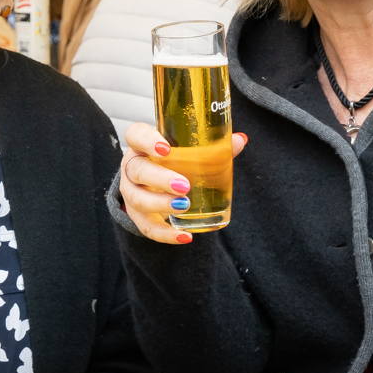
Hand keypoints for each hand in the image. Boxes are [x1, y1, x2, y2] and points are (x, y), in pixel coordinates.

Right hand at [119, 122, 246, 244]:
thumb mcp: (185, 150)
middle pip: (137, 170)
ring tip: (185, 206)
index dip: (147, 140)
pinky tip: (184, 236)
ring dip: (161, 204)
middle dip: (160, 179)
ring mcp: (132, 192)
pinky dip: (165, 234)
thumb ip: (211, 146)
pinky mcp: (137, 215)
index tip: (165, 148)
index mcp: (141, 145)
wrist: (153, 184)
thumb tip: (241, 139)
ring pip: (137, 199)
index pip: (135, 135)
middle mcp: (132, 167)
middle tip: (184, 185)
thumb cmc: (172, 160)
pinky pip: (146, 227)